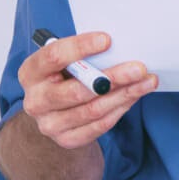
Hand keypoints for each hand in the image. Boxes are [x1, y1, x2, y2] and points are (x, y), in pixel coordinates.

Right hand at [18, 31, 156, 149]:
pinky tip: (135, 96)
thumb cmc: (65, 74)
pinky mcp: (67, 139)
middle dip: (113, 78)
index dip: (81, 47)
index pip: (54, 56)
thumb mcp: (66, 59)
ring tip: (147, 81)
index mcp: (31, 72)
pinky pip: (99, 125)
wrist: (54, 110)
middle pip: (77, 90)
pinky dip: (120, 109)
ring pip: (93, 110)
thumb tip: (119, 42)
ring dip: (125, 94)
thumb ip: (83, 52)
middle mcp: (36, 101)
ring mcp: (50, 124)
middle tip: (139, 68)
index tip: (108, 40)